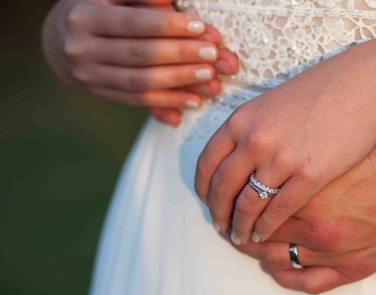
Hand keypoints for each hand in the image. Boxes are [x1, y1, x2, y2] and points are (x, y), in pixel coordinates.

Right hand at [42, 0, 238, 125]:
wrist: (59, 38)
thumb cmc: (97, 7)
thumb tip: (173, 1)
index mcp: (84, 15)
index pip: (133, 23)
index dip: (168, 25)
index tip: (201, 27)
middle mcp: (81, 47)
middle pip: (140, 54)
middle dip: (181, 55)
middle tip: (213, 54)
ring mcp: (89, 75)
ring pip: (140, 82)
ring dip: (179, 80)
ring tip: (210, 77)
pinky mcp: (100, 93)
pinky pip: (138, 100)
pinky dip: (168, 101)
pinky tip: (194, 100)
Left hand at [195, 46, 375, 245]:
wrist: (361, 87)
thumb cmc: (321, 92)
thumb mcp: (272, 103)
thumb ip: (250, 129)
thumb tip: (236, 156)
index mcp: (241, 120)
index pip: (207, 163)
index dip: (203, 189)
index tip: (207, 201)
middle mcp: (254, 140)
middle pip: (223, 188)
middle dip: (218, 212)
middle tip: (219, 226)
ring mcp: (281, 159)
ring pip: (247, 204)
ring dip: (240, 225)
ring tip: (240, 237)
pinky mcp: (309, 175)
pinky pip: (278, 210)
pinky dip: (266, 227)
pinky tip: (264, 234)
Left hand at [227, 145, 375, 293]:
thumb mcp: (333, 148)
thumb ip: (297, 158)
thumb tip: (263, 159)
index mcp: (305, 189)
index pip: (250, 202)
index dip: (233, 202)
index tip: (227, 199)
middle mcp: (315, 225)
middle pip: (256, 233)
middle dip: (239, 228)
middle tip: (229, 224)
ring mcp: (333, 250)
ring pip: (275, 259)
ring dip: (257, 253)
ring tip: (248, 244)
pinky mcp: (354, 267)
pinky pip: (306, 282)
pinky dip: (284, 276)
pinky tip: (273, 267)